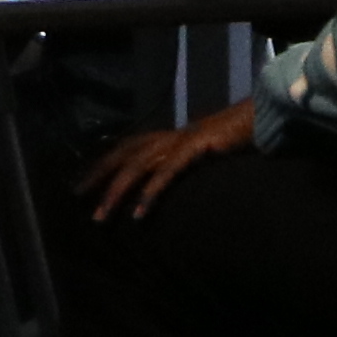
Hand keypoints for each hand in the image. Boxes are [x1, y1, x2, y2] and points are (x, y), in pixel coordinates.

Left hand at [81, 100, 254, 218]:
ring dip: (116, 193)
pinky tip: (139, 214)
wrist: (259, 119)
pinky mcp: (194, 148)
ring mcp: (178, 141)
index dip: (100, 166)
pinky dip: (150, 193)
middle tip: (77, 199)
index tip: (80, 184)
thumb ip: (177, 164)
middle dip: (97, 178)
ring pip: (136, 168)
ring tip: (101, 217)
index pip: (122, 150)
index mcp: (163, 138)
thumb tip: (160, 183)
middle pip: (121, 157)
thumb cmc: (230, 140)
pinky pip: (166, 173)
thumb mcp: (197, 154)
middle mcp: (165, 137)